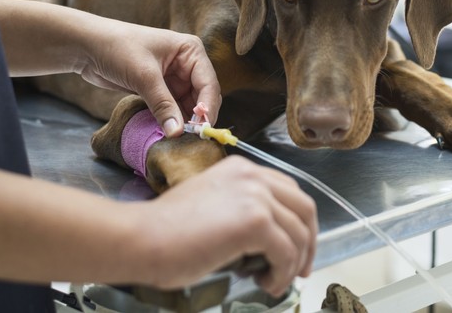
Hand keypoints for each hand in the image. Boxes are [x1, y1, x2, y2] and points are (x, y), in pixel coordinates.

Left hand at [75, 17, 220, 135]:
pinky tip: (168, 133)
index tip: (203, 130)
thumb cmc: (118, 48)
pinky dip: (171, 120)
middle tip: (192, 139)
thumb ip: (163, 105)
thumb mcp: (144, 76)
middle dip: (198, 117)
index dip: (207, 108)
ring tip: (180, 139)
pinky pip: (172, 108)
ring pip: (188, 105)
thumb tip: (177, 132)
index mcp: (191, 51)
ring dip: (184, 121)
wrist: (87, 46)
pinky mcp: (160, 88)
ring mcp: (174, 77)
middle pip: (202, 96)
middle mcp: (187, 64)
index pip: (208, 84)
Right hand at [140, 156, 317, 296]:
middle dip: (308, 242)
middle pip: (304, 208)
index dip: (299, 222)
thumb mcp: (213, 206)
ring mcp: (256, 196)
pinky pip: (287, 252)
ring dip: (293, 264)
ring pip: (299, 233)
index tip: (298, 248)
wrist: (143, 239)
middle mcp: (253, 175)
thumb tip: (270, 240)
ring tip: (273, 282)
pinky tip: (267, 283)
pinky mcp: (255, 221)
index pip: (289, 191)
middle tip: (301, 269)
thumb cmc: (167, 231)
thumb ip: (242, 209)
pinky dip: (283, 273)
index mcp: (242, 168)